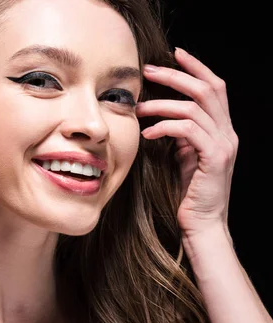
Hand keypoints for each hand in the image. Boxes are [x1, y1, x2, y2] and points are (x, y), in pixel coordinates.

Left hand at [135, 47, 237, 236]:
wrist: (201, 225)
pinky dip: (164, 127)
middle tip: (148, 70)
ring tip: (138, 108)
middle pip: (207, 89)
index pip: (214, 87)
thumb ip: (182, 136)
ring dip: (162, 103)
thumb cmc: (188, 193)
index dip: (196, 67)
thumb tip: (163, 117)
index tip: (175, 54)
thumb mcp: (185, 157)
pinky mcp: (214, 158)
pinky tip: (146, 134)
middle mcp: (227, 133)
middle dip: (176, 75)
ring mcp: (223, 145)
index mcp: (221, 130)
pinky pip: (188, 130)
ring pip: (194, 107)